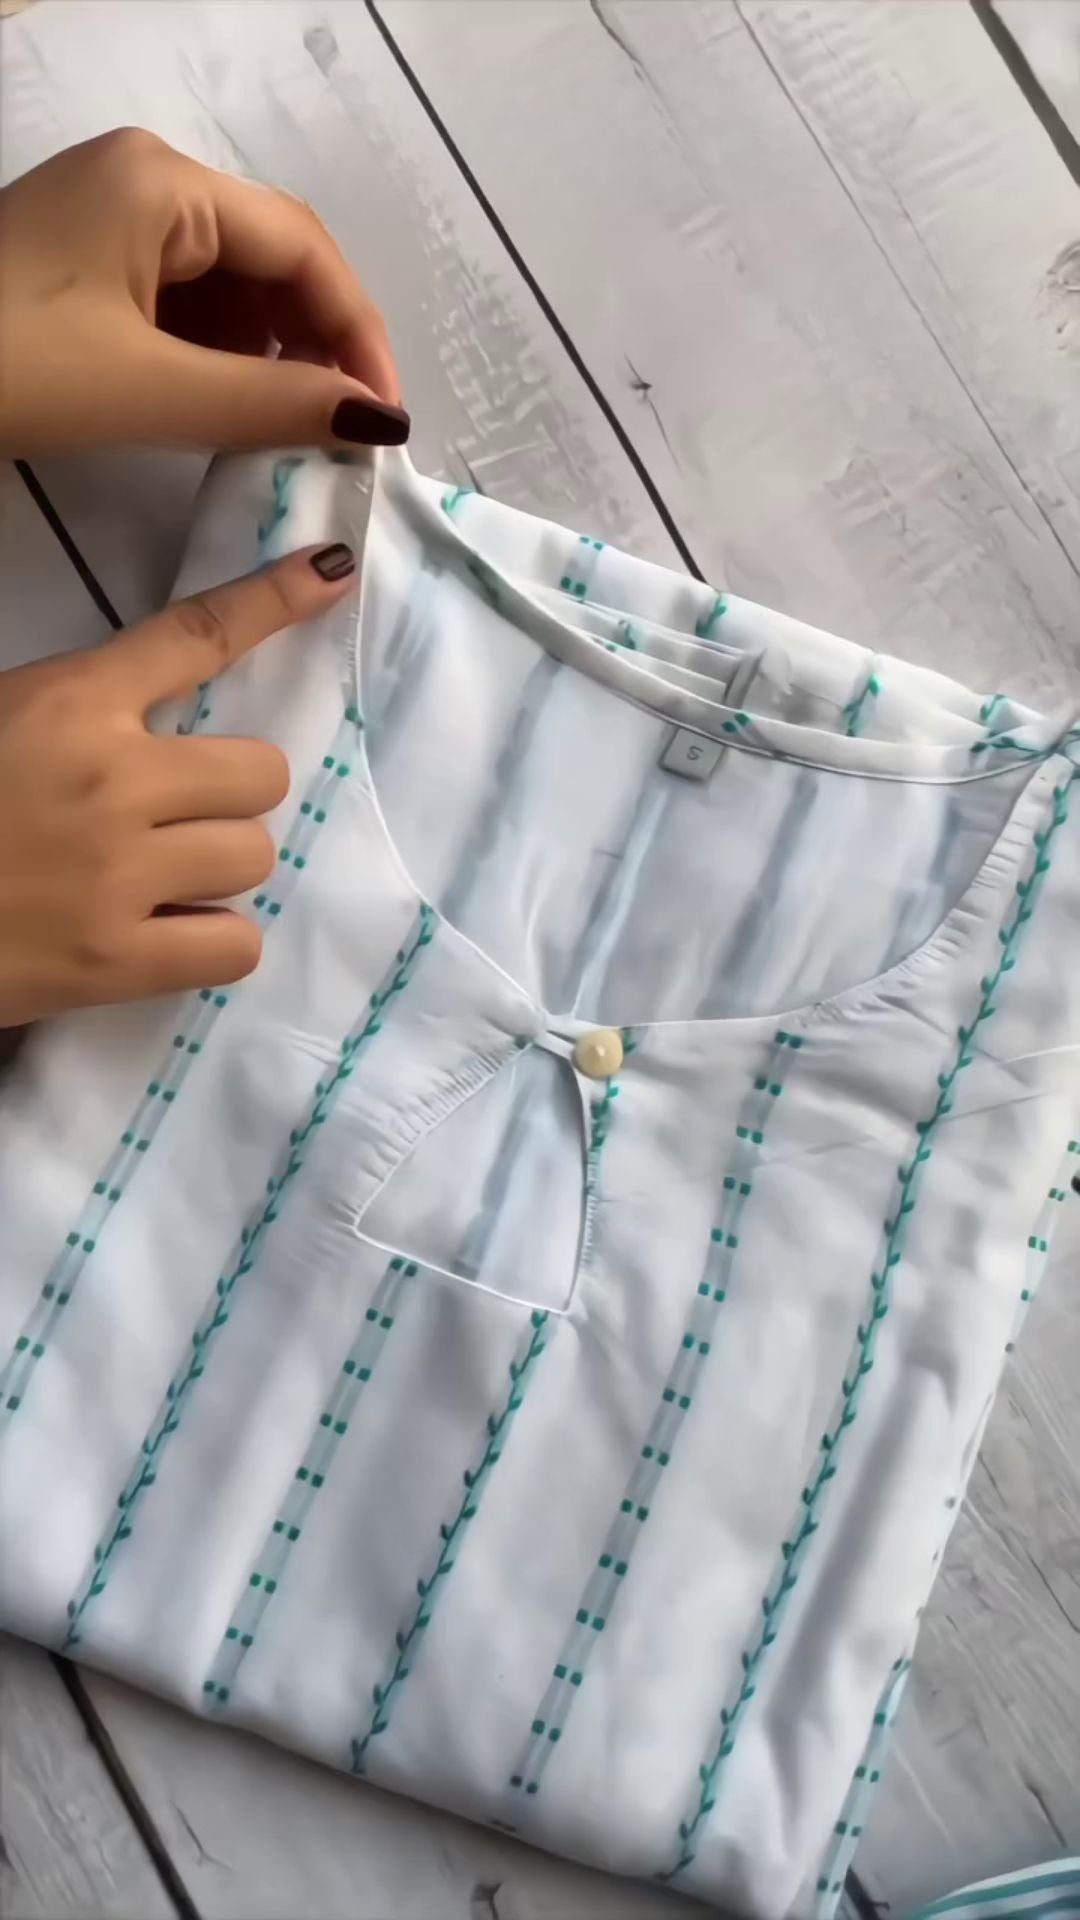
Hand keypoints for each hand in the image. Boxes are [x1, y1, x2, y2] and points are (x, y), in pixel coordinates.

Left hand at [0, 128, 408, 456]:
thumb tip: (376, 421)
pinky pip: (183, 303)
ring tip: (292, 428)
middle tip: (348, 428)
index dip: (358, 332)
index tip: (386, 418)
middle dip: (319, 343)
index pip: (303, 246)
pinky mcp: (86, 265)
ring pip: (231, 285)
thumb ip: (270, 403)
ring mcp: (111, 219)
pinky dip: (218, 358)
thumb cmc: (7, 368)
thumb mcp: (147, 389)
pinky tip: (230, 410)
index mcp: (163, 183)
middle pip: (273, 257)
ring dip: (271, 355)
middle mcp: (145, 181)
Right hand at [0, 542, 356, 1025]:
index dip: (272, 600)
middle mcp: (113, 778)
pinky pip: (237, 945)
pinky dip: (211, 943)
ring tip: (157, 885)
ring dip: (219, 870)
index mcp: (69, 703)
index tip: (330, 574)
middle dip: (227, 797)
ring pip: (255, 857)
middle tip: (174, 821)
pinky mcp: (119, 962)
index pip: (194, 636)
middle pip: (260, 772)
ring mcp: (121, 874)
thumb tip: (150, 730)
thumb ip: (76, 714)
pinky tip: (163, 938)